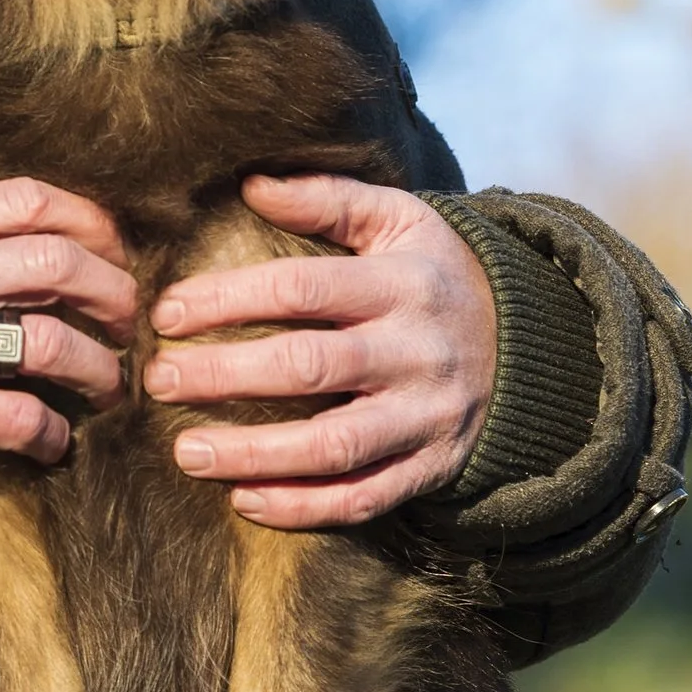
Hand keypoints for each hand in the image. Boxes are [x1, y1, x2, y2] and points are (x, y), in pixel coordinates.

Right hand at [0, 179, 137, 472]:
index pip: (27, 201)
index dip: (88, 221)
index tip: (111, 248)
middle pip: (57, 267)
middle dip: (112, 293)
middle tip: (128, 318)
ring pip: (51, 344)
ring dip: (98, 368)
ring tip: (109, 386)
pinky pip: (16, 418)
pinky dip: (50, 434)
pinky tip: (55, 443)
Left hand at [143, 176, 494, 525]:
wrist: (534, 347)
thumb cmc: (436, 276)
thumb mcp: (401, 221)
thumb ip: (329, 198)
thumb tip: (252, 183)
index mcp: (402, 283)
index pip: (302, 289)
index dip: (229, 301)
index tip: (167, 314)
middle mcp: (416, 352)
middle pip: (309, 368)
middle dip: (225, 376)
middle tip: (157, 381)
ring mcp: (427, 416)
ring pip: (334, 446)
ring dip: (255, 454)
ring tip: (186, 453)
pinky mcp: (432, 467)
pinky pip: (364, 498)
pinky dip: (303, 507)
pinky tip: (245, 500)